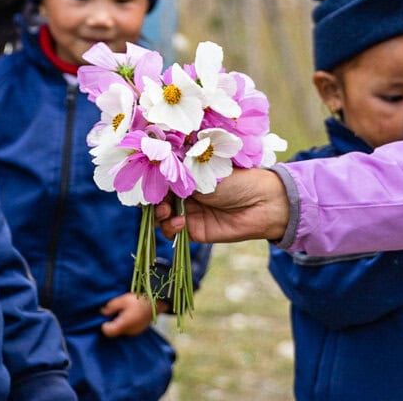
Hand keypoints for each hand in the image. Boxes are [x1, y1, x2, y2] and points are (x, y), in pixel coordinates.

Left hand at [100, 293, 153, 337]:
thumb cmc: (139, 300)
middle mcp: (129, 331)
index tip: (105, 317)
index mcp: (123, 324)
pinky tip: (130, 314)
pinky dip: (127, 324)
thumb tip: (102, 312)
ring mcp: (135, 332)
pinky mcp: (139, 330)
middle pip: (115, 332)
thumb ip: (111, 306)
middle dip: (112, 323)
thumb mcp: (122, 300)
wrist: (157, 302)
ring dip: (120, 323)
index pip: (108, 332)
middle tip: (115, 312)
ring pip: (122, 331)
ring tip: (123, 311)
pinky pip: (129, 330)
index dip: (104, 325)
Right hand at [154, 168, 289, 242]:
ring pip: (160, 216)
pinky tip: (180, 222)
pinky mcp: (194, 230)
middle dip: (152, 199)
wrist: (261, 203)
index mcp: (187, 172)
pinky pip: (172, 231)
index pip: (160, 176)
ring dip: (159, 214)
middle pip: (157, 197)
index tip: (141, 181)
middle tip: (154, 199)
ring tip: (166, 212)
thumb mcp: (201, 171)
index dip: (150, 180)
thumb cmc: (235, 178)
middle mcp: (185, 191)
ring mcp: (188, 211)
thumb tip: (149, 170)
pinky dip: (170, 227)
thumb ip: (175, 175)